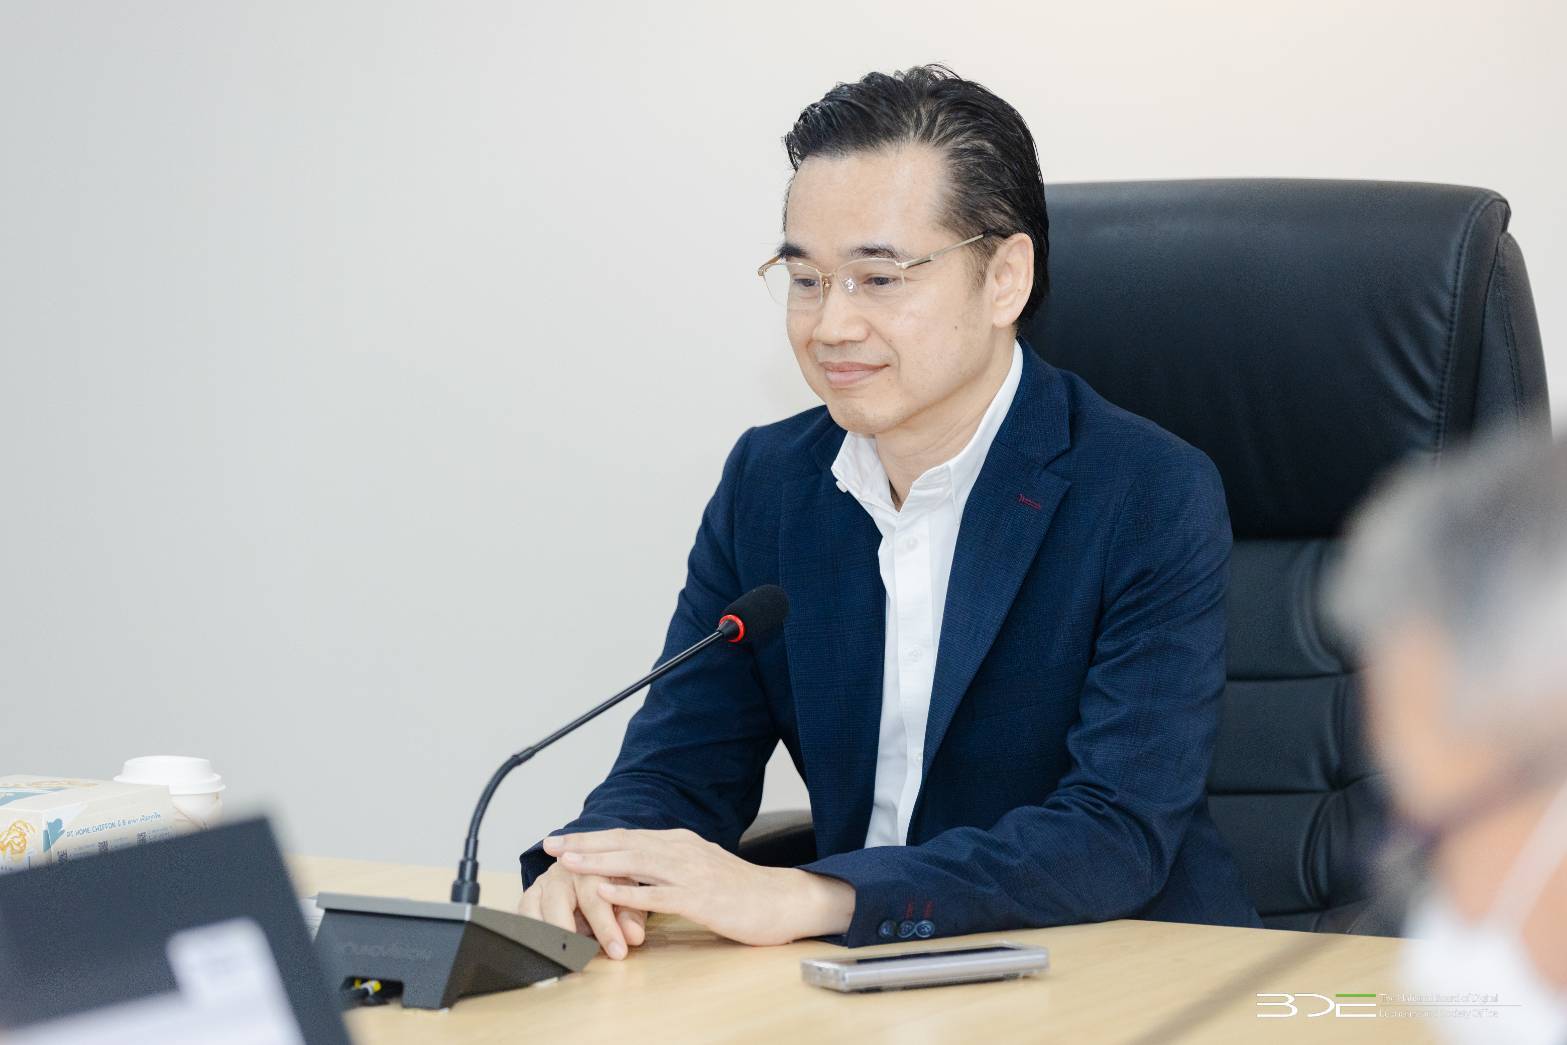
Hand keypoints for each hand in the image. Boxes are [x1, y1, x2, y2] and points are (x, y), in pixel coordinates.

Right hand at [517, 861, 646, 959]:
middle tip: (575, 958)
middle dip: (565, 932)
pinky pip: (521, 915)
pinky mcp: (529, 896)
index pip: (595, 897)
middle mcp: (562, 872)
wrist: (592, 866)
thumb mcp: (628, 896)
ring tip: (553, 959)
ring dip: (541, 935)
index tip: (618, 952)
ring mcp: (542, 883)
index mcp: (590, 866)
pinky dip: (525, 933)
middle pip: (557, 901)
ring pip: (533, 908)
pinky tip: (534, 952)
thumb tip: (633, 936)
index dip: (606, 927)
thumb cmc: (612, 884)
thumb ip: (631, 916)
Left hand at [542, 828, 854, 945]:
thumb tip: (634, 868)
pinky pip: (660, 894)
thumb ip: (668, 865)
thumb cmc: (740, 890)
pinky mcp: (701, 898)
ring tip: (569, 861)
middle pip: (624, 843)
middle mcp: (682, 850)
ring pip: (637, 862)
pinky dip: (632, 892)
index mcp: (680, 842)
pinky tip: (608, 891)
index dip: (591, 837)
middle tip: (550, 845)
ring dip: (600, 861)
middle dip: (584, 843)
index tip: (560, 839)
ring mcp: (691, 872)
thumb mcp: (699, 868)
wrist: (782, 900)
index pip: (627, 835)